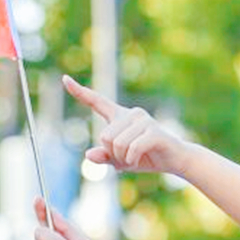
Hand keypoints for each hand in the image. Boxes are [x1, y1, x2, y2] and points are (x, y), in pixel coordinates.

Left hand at [64, 75, 187, 176]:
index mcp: (120, 116)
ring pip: (116, 144)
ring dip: (123, 158)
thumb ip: (104, 157)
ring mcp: (143, 120)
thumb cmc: (147, 157)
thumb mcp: (120, 160)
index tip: (64, 79)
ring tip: (136, 158)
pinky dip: (132, 160)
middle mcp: (131, 113)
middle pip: (105, 136)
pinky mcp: (153, 131)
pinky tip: (140, 160)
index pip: (96, 101)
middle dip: (113, 154)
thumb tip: (88, 155)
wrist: (175, 160)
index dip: (79, 91)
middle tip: (128, 157)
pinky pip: (131, 149)